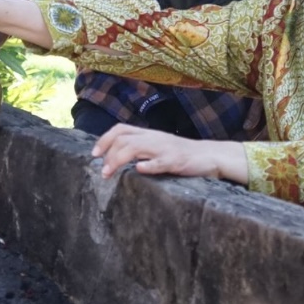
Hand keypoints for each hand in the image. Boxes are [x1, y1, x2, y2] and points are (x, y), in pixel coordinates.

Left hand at [91, 124, 240, 180]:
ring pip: (136, 147)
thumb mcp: (157, 146)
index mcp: (148, 134)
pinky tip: (139, 169)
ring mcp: (164, 149)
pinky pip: (160, 161)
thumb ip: (140, 148)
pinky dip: (148, 165)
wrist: (209, 155)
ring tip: (108, 174)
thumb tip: (115, 155)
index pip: (120, 129)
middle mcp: (153, 138)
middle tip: (101, 171)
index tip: (94, 154)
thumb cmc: (181, 153)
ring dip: (118, 160)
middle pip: (123, 138)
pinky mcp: (176, 161)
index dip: (104, 139)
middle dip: (108, 153)